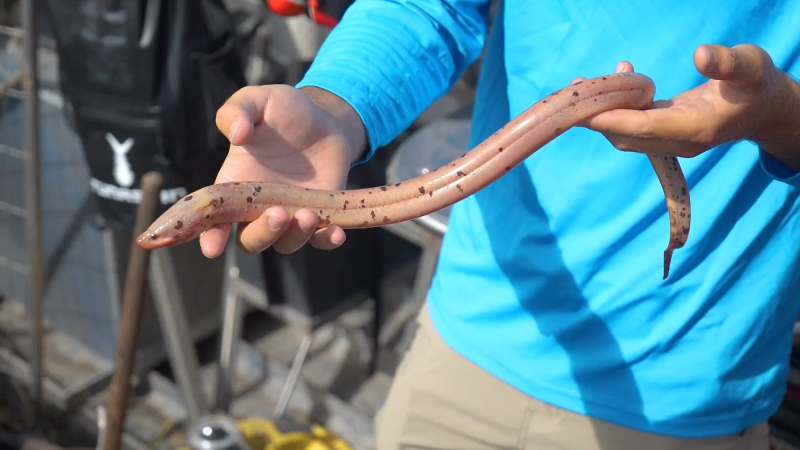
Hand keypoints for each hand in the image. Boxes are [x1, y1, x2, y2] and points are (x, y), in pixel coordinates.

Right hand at [198, 84, 366, 257]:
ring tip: (309, 214)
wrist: (325, 119)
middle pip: (250, 240)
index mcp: (235, 185)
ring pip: (285, 244)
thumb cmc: (284, 110)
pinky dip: (327, 242)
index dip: (210, 236)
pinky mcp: (320, 217)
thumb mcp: (258, 100)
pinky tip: (336, 232)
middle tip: (279, 213)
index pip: (215, 219)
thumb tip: (237, 134)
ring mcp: (290, 215)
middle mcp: (258, 207)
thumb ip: (236, 111)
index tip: (212, 249)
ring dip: (295, 236)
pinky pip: (320, 241)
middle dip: (262, 234)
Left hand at [575, 44, 799, 169]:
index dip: (615, 120)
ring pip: (625, 132)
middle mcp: (680, 140)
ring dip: (602, 112)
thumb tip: (700, 54)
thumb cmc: (758, 85)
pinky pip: (632, 124)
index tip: (586, 112)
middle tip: (574, 90)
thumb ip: (727, 63)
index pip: (646, 128)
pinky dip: (616, 106)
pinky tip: (612, 78)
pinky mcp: (665, 130)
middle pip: (627, 135)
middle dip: (598, 116)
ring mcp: (671, 139)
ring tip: (582, 84)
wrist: (765, 109)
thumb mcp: (751, 66)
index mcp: (698, 128)